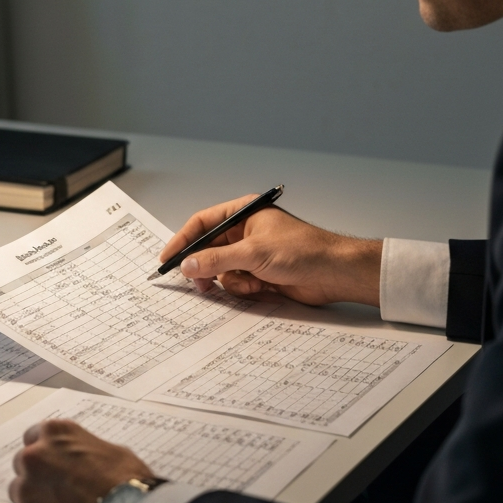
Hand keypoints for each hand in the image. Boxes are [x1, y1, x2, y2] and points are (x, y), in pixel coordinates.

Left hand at [9, 419, 153, 502]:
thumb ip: (82, 451)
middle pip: (22, 465)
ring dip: (33, 500)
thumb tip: (81, 461)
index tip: (51, 464)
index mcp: (54, 433)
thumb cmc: (125, 481)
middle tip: (56, 491)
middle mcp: (34, 456)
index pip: (33, 438)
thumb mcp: (109, 450)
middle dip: (37, 476)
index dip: (44, 453)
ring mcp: (27, 488)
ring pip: (18, 492)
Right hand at [160, 195, 381, 306]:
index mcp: (242, 214)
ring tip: (248, 283)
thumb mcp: (253, 253)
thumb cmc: (302, 251)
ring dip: (230, 281)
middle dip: (205, 267)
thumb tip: (188, 265)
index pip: (202, 223)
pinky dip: (243, 288)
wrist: (335, 274)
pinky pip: (236, 283)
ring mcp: (252, 254)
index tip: (167, 259)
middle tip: (198, 283)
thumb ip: (217, 260)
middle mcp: (244, 232)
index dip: (182, 240)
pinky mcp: (259, 273)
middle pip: (209, 249)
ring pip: (221, 270)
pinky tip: (260, 287)